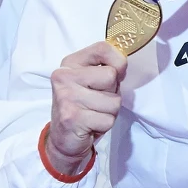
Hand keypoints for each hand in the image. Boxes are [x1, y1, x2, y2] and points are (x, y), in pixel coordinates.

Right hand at [47, 42, 126, 176]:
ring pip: (113, 101)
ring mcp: (66, 96)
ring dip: (110, 111)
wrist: (63, 138)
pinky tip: (90, 125)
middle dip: (112, 92)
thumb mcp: (92, 81)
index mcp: (71, 63)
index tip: (115, 75)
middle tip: (97, 101)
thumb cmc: (84, 106)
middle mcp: (64, 76)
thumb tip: (123, 64)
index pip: (103, 48)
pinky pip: (108, 119)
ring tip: (94, 113)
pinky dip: (105, 125)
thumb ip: (106, 68)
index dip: (118, 62)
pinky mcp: (71, 117)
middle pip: (111, 76)